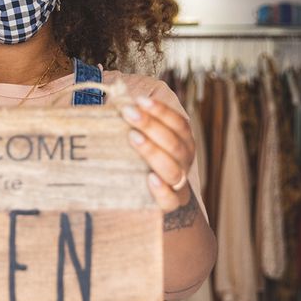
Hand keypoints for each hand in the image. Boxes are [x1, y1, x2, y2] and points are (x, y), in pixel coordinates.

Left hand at [120, 95, 195, 211]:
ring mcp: (179, 184)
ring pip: (173, 169)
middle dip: (151, 125)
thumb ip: (135, 121)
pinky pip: (170, 200)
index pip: (179, 124)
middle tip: (128, 112)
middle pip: (174, 143)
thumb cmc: (142, 159)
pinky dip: (162, 190)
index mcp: (183, 141)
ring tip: (133, 137)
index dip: (161, 111)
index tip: (139, 101)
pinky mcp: (169, 205)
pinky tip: (150, 179)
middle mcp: (184, 161)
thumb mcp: (143, 137)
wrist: (152, 196)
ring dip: (152, 151)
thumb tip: (115, 96)